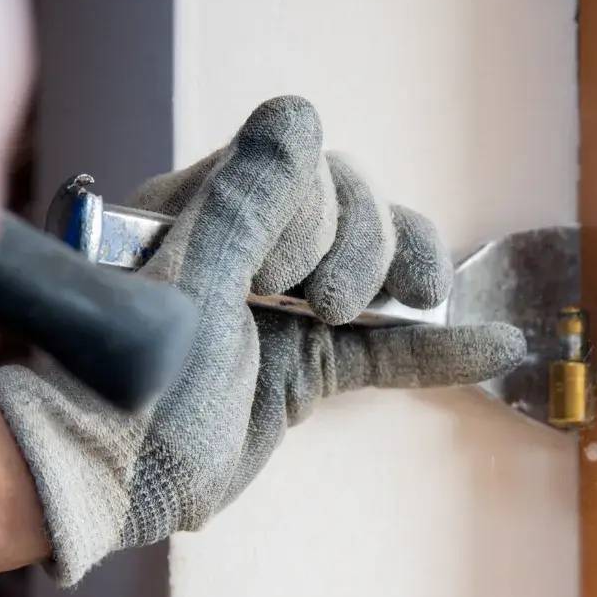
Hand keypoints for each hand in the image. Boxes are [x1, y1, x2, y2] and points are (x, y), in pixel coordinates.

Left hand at [0, 96, 523, 584]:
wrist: (104, 485)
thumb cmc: (127, 382)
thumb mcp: (189, 285)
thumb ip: (249, 202)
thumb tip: (300, 112)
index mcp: (210, 207)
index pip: (304, 171)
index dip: (314, 215)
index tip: (273, 277)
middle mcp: (253, 248)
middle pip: (353, 210)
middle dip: (359, 251)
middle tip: (321, 306)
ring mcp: (286, 308)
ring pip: (377, 267)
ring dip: (404, 280)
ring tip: (412, 305)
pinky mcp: (308, 366)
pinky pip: (383, 347)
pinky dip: (433, 348)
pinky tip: (491, 343)